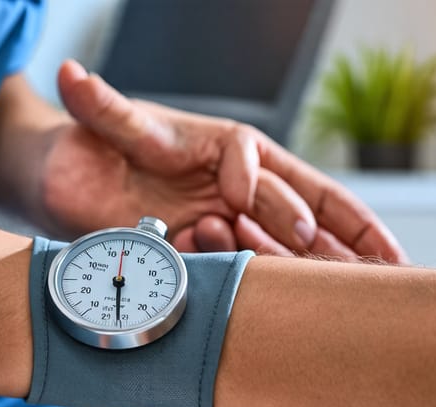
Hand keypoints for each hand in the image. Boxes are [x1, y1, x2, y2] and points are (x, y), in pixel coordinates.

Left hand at [44, 60, 407, 262]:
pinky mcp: (221, 257)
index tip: (268, 219)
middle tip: (362, 270)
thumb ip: (102, 107)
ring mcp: (237, 224)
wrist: (74, 184)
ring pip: (295, 248)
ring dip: (315, 267)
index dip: (279, 201)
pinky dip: (289, 284)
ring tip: (344, 295)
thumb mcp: (112, 126)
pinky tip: (317, 303)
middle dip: (338, 241)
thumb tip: (73, 75)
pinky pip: (264, 272)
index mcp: (237, 151)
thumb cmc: (101, 146)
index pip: (274, 174)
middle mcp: (247, 188)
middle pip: (307, 214)